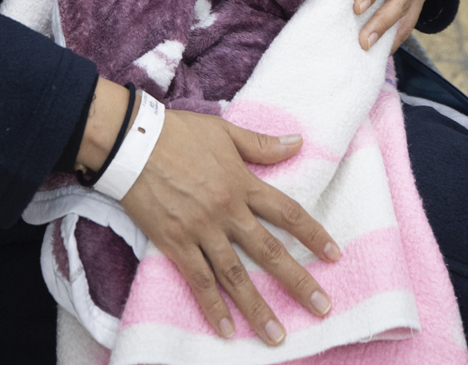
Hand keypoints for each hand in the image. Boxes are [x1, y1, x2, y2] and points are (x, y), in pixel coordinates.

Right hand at [122, 107, 339, 343]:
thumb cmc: (178, 133)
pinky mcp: (175, 243)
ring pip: (235, 275)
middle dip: (298, 281)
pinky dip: (212, 306)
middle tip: (322, 307)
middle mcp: (227, 211)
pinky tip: (225, 330)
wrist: (133, 142)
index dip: (313, 235)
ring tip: (276, 335)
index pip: (287, 213)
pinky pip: (198, 280)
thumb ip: (262, 144)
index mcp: (243, 184)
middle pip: (269, 251)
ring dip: (257, 307)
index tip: (334, 255)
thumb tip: (298, 142)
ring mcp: (201, 230)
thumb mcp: (225, 132)